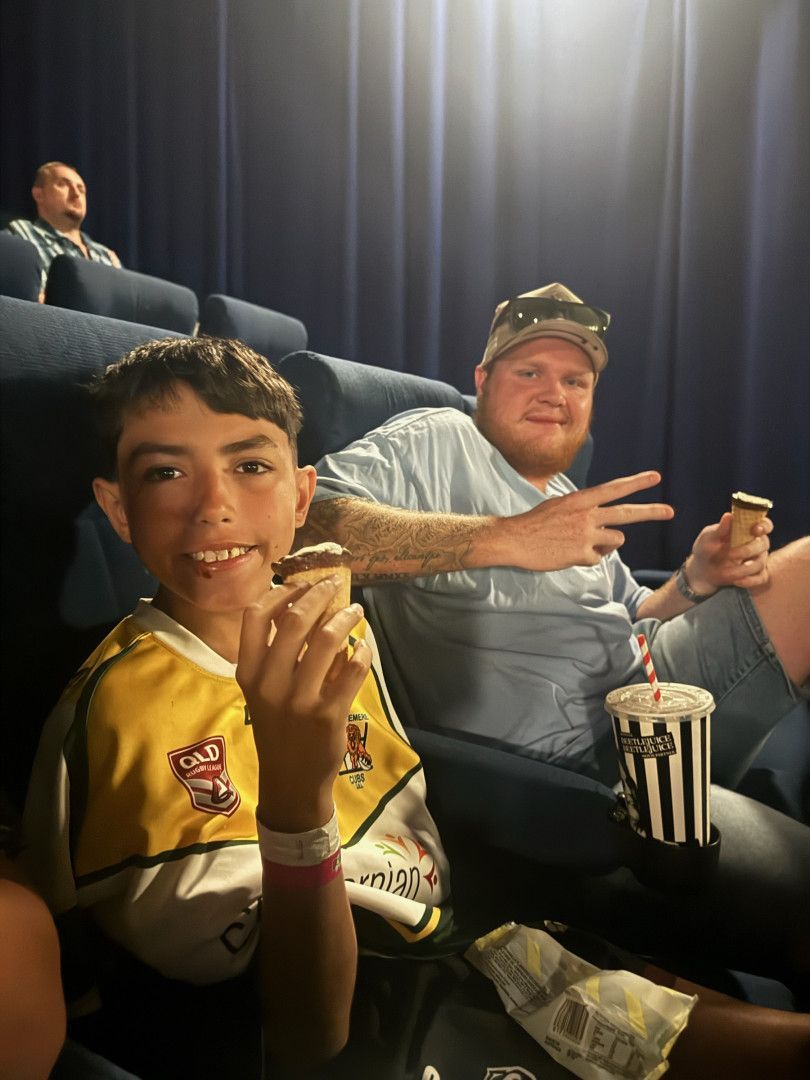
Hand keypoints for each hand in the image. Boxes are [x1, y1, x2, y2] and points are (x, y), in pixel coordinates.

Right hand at [236, 577, 370, 831]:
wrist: (289, 780)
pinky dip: (362, 651)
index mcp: (248, 673)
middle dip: (320, 594)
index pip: (256, 616)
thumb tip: (303, 604)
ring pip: (327, 639)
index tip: (301, 582)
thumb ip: (277, 653)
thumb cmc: (278, 727)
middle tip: (335, 584)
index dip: (282, 592)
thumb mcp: (263, 690)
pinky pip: (352, 669)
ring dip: (346, 617)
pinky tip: (363, 648)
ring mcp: (299, 700)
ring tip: (355, 610)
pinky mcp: (328, 714)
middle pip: (296, 620)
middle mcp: (270, 683)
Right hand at [493, 471, 674, 569]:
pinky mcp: (581, 555)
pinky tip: (570, 554)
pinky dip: (589, 558)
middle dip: (651, 512)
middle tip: (670, 511)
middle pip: (626, 514)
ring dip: (608, 545)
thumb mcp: (558, 505)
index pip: (614, 489)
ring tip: (586, 544)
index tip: (655, 477)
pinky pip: (598, 558)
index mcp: (580, 500)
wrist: (514, 539)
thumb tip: (600, 520)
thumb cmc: (534, 522)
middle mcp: (587, 516)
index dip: (636, 483)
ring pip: (616, 541)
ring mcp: (586, 536)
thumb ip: (582, 510)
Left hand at [685, 512, 771, 593]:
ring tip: (725, 572)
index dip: (764, 525)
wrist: (701, 570)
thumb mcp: (708, 538)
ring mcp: (757, 559)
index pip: (764, 524)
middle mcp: (756, 543)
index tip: (755, 529)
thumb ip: (720, 529)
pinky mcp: (756, 575)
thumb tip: (728, 516)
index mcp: (747, 529)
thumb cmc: (706, 548)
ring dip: (744, 568)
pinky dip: (750, 581)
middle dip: (748, 550)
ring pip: (761, 562)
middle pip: (764, 544)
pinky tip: (737, 582)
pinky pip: (760, 578)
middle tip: (730, 555)